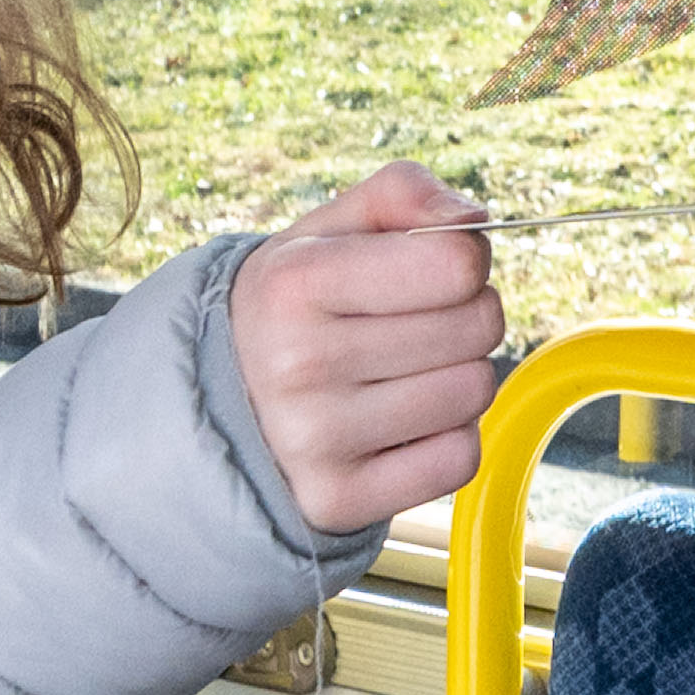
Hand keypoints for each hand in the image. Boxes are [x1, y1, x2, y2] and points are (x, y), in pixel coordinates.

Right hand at [229, 163, 503, 538]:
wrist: (218, 401)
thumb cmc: (295, 303)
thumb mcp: (327, 229)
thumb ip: (401, 194)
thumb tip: (472, 219)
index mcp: (295, 284)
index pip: (456, 264)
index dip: (462, 259)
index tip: (428, 269)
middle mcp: (299, 364)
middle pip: (477, 327)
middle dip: (465, 315)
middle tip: (414, 322)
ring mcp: (315, 441)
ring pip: (475, 392)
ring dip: (458, 377)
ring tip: (403, 372)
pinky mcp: (337, 500)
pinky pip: (458, 458)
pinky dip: (446, 439)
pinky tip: (399, 423)